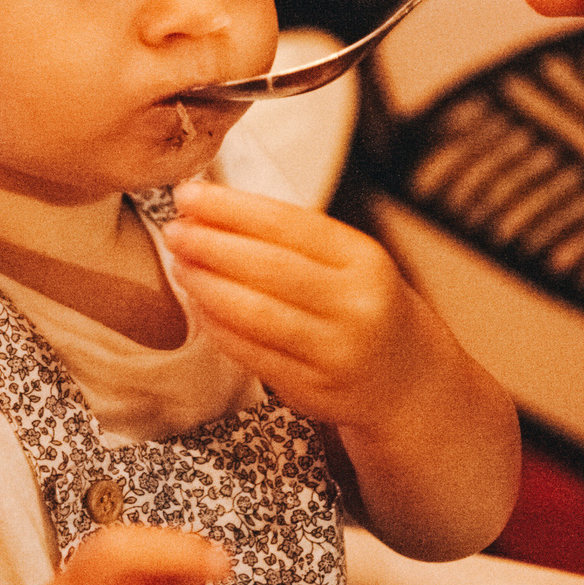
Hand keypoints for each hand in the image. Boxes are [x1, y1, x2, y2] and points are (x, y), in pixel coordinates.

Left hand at [161, 180, 519, 560]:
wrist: (408, 382)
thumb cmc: (364, 306)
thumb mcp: (350, 262)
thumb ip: (293, 238)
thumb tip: (212, 206)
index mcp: (364, 260)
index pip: (288, 224)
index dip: (232, 208)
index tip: (190, 194)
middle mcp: (355, 306)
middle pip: (268, 269)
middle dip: (212, 245)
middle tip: (174, 229)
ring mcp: (335, 352)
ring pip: (255, 314)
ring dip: (207, 286)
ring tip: (179, 263)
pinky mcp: (313, 390)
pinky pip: (252, 354)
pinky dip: (218, 327)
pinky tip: (199, 305)